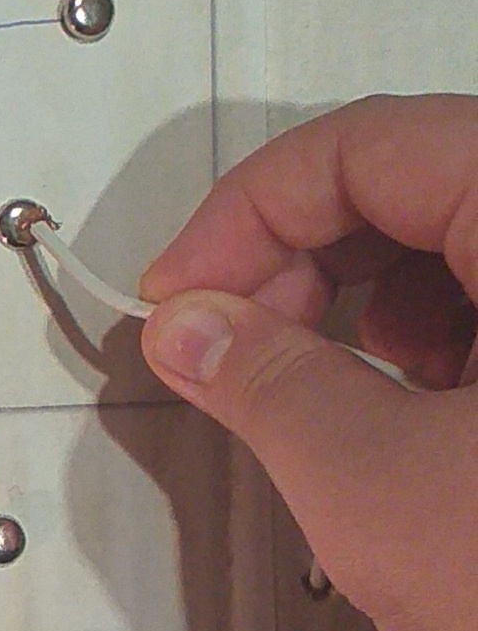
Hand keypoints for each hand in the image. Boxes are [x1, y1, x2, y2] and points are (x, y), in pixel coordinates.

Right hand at [138, 94, 477, 630]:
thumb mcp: (375, 485)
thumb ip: (265, 379)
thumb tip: (193, 325)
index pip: (371, 146)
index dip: (247, 213)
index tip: (180, 296)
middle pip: (432, 176)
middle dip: (312, 255)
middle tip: (237, 343)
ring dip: (388, 298)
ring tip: (340, 394)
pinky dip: (466, 341)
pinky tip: (432, 426)